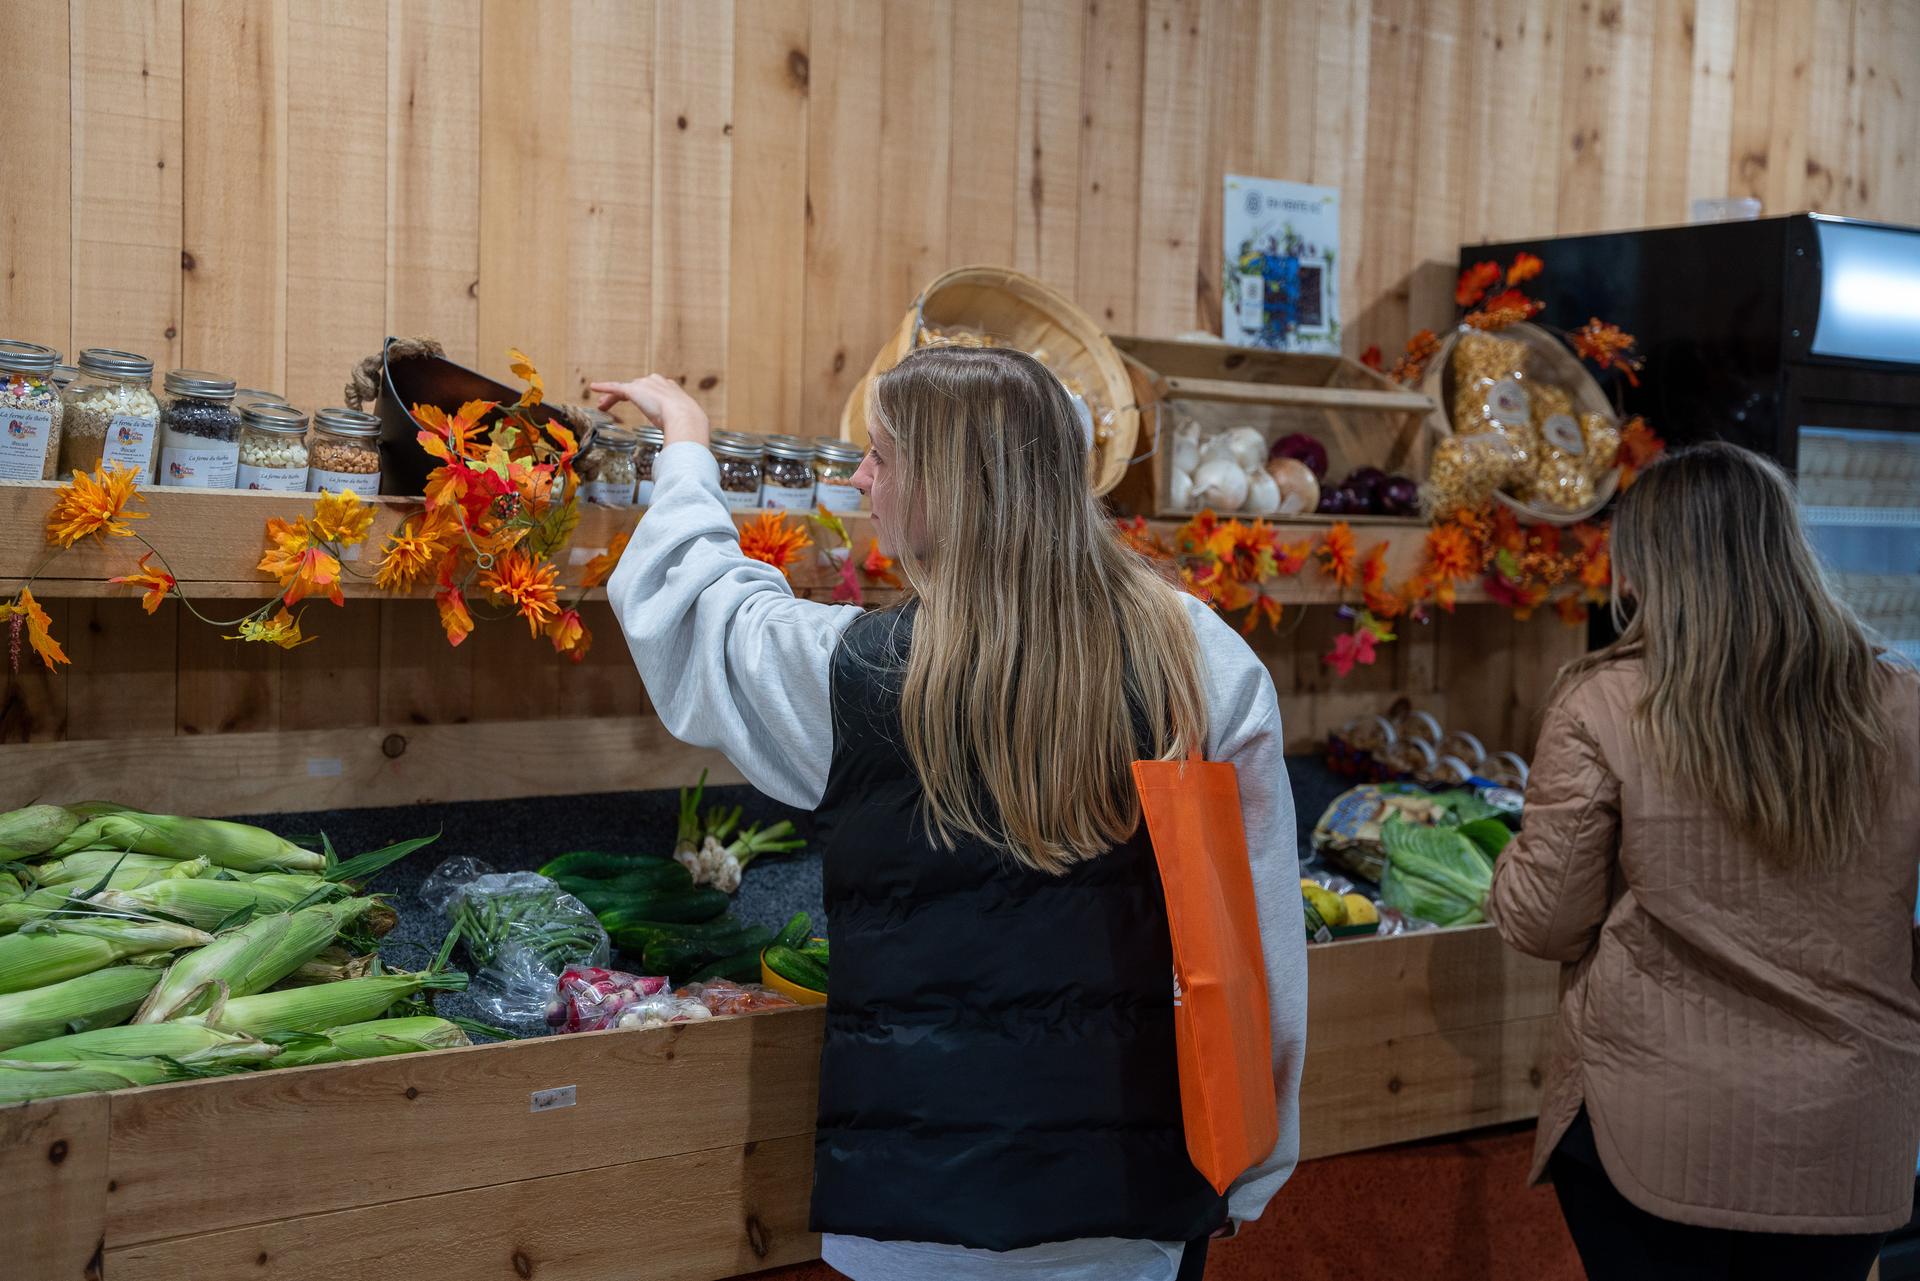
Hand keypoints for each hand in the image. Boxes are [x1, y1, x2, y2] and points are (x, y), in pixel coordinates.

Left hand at [589, 375, 710, 448]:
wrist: (685, 418)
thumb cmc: (688, 424)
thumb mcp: (684, 424)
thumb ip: (679, 429)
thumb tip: (684, 446)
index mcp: (671, 389)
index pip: (652, 390)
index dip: (643, 397)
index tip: (639, 403)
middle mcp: (657, 383)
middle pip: (636, 388)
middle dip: (624, 395)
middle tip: (612, 405)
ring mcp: (645, 385)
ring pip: (624, 389)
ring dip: (612, 398)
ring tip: (602, 406)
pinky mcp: (633, 390)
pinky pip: (615, 387)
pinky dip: (604, 387)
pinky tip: (594, 388)